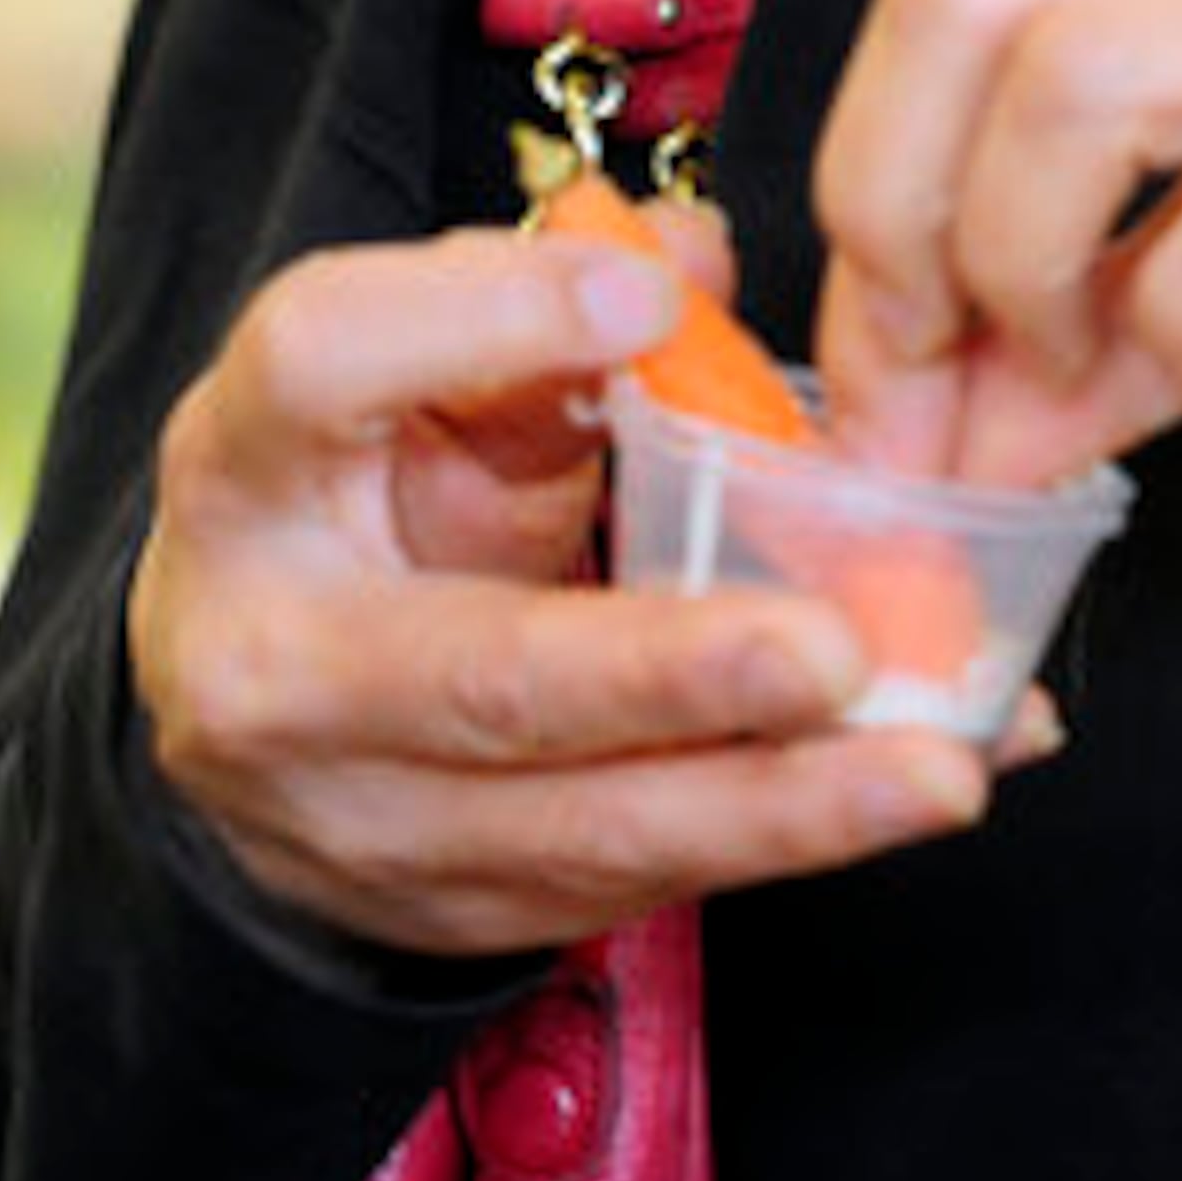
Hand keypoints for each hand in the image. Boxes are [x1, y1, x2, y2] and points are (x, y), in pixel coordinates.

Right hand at [129, 220, 991, 956]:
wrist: (245, 723)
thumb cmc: (346, 510)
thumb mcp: (402, 390)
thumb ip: (538, 317)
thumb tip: (691, 263)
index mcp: (245, 476)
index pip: (322, 367)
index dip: (481, 322)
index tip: (641, 302)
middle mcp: (277, 668)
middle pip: (485, 677)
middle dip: (673, 676)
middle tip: (832, 654)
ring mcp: (364, 822)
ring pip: (588, 827)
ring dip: (782, 803)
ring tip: (936, 767)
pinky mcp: (456, 917)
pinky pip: (643, 881)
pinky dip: (794, 834)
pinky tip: (918, 783)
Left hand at [814, 0, 1181, 634]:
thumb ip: (1120, 326)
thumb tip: (964, 434)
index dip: (870, 170)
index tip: (881, 352)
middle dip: (892, 213)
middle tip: (916, 388)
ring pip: (1075, 68)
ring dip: (1012, 264)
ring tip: (1045, 394)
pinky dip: (1168, 317)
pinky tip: (1177, 384)